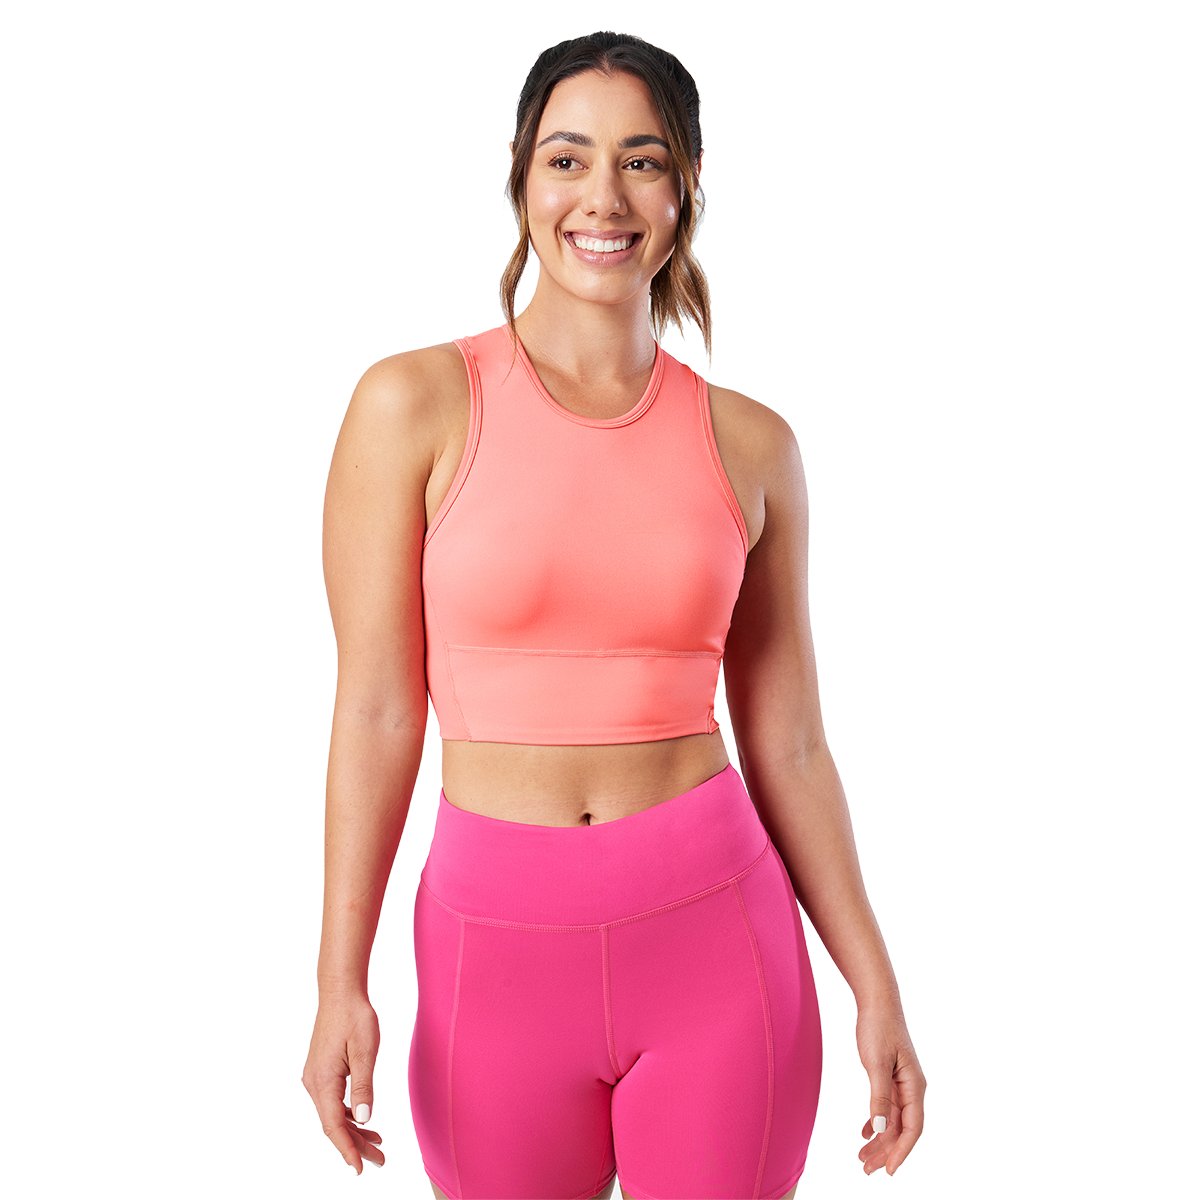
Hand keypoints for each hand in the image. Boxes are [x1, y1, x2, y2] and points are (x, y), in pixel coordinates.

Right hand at [302, 991, 384, 1174]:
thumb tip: (364, 1116)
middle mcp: (314, 1082)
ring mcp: (315, 1077)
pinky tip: (362, 1119)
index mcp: (323, 1080)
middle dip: (355, 1144)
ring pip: (333, 1114)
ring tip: (374, 1144)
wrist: (340, 992)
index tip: (360, 1166)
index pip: (334, 1126)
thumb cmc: (353, 1015)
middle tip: (377, 1158)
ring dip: (353, 1130)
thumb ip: (363, 1085)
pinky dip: (348, 1114)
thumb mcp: (365, 1051)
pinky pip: (332, 1101)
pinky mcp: (321, 1071)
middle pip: (333, 1124)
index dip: (348, 1148)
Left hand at [855, 1001, 925, 1176]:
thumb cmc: (880, 1027)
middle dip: (886, 1150)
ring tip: (865, 1156)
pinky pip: (886, 1108)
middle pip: (902, 1128)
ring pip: (892, 1120)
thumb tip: (882, 1127)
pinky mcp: (890, 1078)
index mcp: (914, 1085)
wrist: (877, 1004)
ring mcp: (900, 1084)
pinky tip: (867, 1132)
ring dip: (880, 1139)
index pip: (912, 1128)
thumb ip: (880, 1097)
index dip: (901, 1150)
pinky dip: (877, 1122)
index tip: (890, 1168)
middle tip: (869, 1167)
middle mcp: (910, 1088)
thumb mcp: (877, 1063)